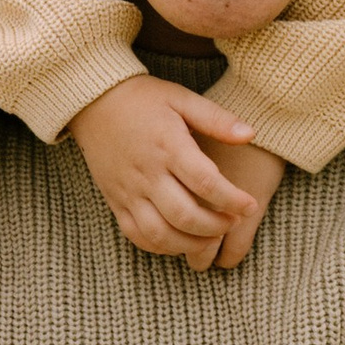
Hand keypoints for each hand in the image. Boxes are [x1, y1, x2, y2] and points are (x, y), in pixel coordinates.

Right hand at [69, 77, 282, 269]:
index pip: (206, 182)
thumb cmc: (143, 99)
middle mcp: (147, 173)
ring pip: (160, 233)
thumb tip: (250, 134)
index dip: (232, 200)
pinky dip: (162, 246)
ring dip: (190, 244)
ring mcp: (128, 191)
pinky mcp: (116, 201)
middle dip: (216, 227)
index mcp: (168, 145)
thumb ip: (216, 118)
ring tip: (212, 238)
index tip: (250, 205)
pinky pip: (137, 235)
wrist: (93, 102)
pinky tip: (181, 240)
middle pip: (184, 215)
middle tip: (234, 222)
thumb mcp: (181, 98)